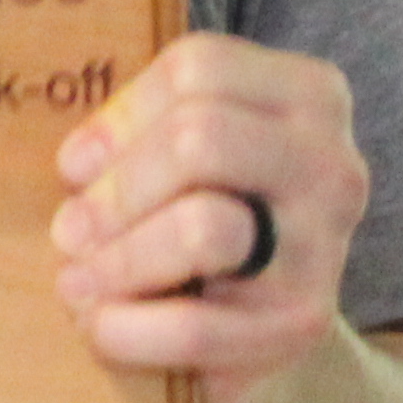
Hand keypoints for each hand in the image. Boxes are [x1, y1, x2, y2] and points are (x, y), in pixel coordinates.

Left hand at [51, 35, 365, 402]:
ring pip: (203, 228)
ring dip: (118, 259)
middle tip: (69, 233)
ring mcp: (327, 247)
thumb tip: (81, 163)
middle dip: (115, 190)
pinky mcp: (303, 326)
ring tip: (78, 283)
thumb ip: (136, 135)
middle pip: (198, 138)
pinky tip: (102, 328)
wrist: (260, 334)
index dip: (121, 118)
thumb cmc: (202, 222)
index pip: (199, 68)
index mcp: (310, 96)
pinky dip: (130, 329)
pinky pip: (196, 326)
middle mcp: (333, 164)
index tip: (77, 167)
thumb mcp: (178, 158)